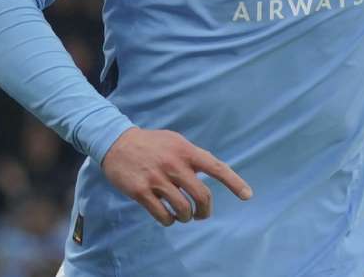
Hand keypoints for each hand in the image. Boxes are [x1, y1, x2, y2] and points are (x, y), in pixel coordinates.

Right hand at [101, 127, 252, 225]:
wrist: (116, 142)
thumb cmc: (152, 144)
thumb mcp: (176, 141)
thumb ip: (193, 156)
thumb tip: (212, 172)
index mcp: (186, 151)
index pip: (216, 167)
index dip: (234, 182)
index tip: (247, 196)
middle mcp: (174, 165)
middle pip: (202, 196)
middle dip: (205, 211)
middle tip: (202, 215)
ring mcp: (157, 179)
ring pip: (183, 209)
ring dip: (186, 217)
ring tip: (183, 216)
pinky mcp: (141, 192)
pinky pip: (162, 216)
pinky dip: (169, 221)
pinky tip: (168, 217)